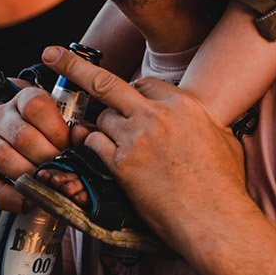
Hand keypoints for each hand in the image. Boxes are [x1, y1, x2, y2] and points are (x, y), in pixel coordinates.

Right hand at [0, 85, 74, 211]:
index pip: (36, 106)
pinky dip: (7, 196)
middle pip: (21, 135)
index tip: (69, 148)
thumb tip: (82, 137)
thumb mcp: (64, 127)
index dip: (56, 130)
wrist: (25, 151)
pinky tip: (26, 202)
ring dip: (27, 175)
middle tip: (61, 173)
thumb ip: (76, 132)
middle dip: (46, 158)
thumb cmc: (50, 139)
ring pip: (1, 155)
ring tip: (45, 187)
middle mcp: (0, 116)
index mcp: (24, 100)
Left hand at [41, 46, 247, 259]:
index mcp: (183, 104)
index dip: (133, 92)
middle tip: (50, 54)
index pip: (144, 83)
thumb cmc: (225, 185)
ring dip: (102, 128)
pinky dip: (94, 147)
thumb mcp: (223, 138)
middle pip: (106, 82)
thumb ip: (203, 120)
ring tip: (116, 145)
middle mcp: (156, 114)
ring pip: (101, 118)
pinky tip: (100, 155)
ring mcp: (136, 138)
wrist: (215, 219)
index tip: (128, 101)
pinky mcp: (122, 164)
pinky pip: (94, 144)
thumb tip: (200, 118)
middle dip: (74, 66)